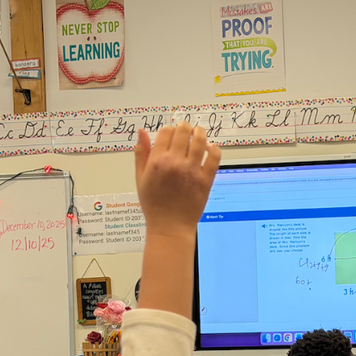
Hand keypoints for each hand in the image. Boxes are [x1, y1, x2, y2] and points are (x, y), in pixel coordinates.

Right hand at [134, 123, 220, 318]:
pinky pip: (214, 157)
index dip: (170, 130)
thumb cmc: (154, 205)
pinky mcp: (206, 180)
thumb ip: (141, 154)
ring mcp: (192, 171)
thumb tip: (142, 132)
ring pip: (200, 140)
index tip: (172, 134)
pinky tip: (211, 149)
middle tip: (187, 131)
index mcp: (157, 161)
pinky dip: (214, 149)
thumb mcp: (140, 178)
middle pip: (184, 131)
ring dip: (200, 133)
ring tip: (199, 135)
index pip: (166, 131)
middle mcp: (175, 163)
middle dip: (185, 127)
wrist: (170, 227)